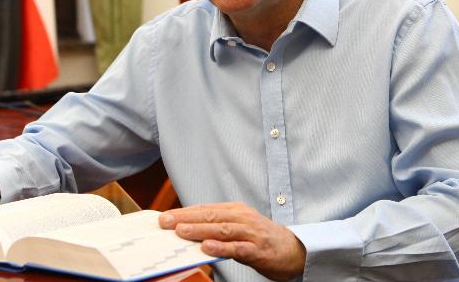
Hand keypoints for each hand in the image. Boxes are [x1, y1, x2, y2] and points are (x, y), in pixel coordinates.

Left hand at [159, 202, 305, 280]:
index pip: (205, 209)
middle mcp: (242, 218)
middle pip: (210, 216)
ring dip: (200, 229)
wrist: (293, 249)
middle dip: (186, 218)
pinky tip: (207, 247)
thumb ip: (218, 227)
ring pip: (221, 229)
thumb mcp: (239, 227)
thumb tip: (189, 229)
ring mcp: (250, 233)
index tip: (165, 217)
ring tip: (181, 231)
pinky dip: (221, 247)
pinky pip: (237, 248)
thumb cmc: (261, 238)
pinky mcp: (258, 249)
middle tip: (165, 222)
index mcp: (235, 210)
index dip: (184, 212)